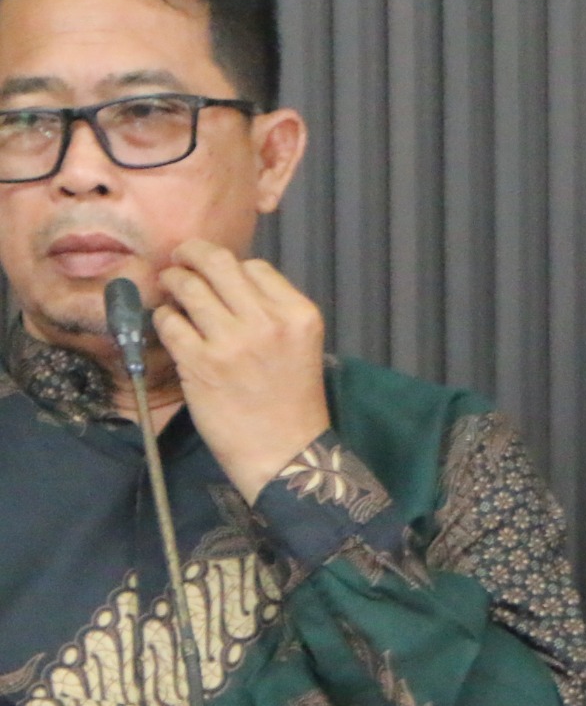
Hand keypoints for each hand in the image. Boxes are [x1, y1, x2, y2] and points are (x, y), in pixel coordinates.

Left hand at [154, 240, 331, 499]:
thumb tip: (227, 285)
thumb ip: (272, 313)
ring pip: (189, 287)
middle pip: (220, 264)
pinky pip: (170, 322)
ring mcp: (232, 342)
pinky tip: (170, 325)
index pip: (256, 268)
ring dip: (174, 282)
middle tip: (180, 257)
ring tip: (170, 286)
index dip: (233, 268)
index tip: (219, 277)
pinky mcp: (200, 363)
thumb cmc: (292, 402)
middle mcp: (268, 322)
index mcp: (299, 315)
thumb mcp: (300, 346)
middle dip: (192, 253)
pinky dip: (164, 318)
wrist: (285, 452)